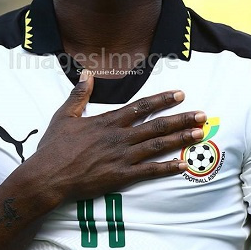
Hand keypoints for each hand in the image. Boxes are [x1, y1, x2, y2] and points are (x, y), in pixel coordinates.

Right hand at [29, 71, 205, 200]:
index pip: (141, 107)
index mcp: (108, 121)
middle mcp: (120, 137)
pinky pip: (149, 171)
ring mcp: (122, 158)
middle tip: (203, 115)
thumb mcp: (65, 115)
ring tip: (199, 134)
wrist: (47, 177)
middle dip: (181, 119)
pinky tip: (183, 165)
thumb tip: (86, 72)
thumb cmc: (54, 147)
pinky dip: (167, 168)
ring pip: (158, 146)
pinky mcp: (121, 177)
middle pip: (157, 125)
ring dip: (180, 139)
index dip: (163, 100)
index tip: (180, 94)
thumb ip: (79, 94)